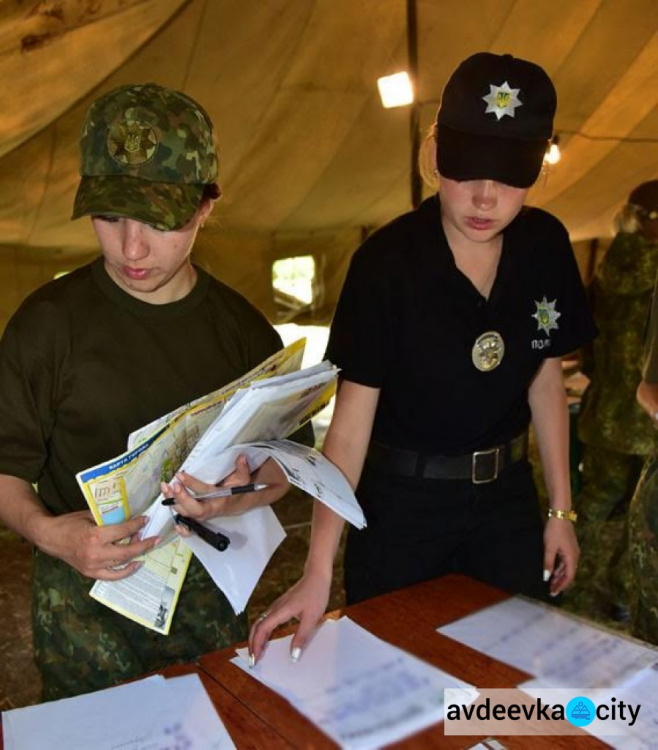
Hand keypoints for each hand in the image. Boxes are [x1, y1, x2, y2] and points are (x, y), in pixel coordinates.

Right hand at [36, 510, 159, 580]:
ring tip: (146, 546)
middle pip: (127, 551)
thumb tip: (129, 516)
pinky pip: (112, 575)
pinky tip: (136, 563)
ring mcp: (93, 566)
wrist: (50, 537)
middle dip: (144, 544)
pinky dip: (125, 571)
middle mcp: (96, 553)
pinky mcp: (90, 572)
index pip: (123, 531)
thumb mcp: (90, 516)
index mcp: (96, 536)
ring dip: (136, 555)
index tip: (145, 519)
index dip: (136, 525)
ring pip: (122, 563)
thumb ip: (109, 519)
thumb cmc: (70, 523)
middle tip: (156, 538)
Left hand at [161, 455, 259, 528]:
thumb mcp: (243, 480)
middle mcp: (209, 511)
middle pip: (193, 510)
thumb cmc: (238, 490)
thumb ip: (242, 469)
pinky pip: (187, 527)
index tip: (180, 474)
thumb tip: (241, 457)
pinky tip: (170, 514)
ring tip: (165, 486)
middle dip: (181, 498)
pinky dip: (179, 525)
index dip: (192, 484)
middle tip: (172, 484)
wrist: (239, 503)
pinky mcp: (196, 517)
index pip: (204, 493)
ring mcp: (201, 516)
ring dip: (173, 501)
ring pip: (185, 513)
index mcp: (220, 501)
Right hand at [248, 570, 331, 664]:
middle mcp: (275, 608)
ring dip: (257, 638)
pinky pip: (267, 620)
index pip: (262, 629)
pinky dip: (263, 632)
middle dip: (252, 643)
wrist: (316, 576)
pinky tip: (268, 639)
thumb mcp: (312, 618)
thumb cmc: (315, 595)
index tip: (255, 659)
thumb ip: (302, 637)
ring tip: (258, 652)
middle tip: (253, 659)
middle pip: (257, 626)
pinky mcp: (281, 606)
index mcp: (281, 611)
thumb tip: (293, 656)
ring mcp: (277, 606)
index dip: (256, 645)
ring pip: (260, 623)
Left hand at [543, 518, 578, 595]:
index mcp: (572, 558)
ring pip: (567, 568)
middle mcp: (575, 556)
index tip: (554, 592)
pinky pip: (566, 562)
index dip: (562, 585)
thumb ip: (548, 563)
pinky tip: (553, 571)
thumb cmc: (554, 531)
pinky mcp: (569, 547)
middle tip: (551, 590)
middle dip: (560, 583)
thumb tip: (546, 577)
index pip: (569, 576)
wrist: (560, 515)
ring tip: (551, 583)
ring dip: (559, 576)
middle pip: (569, 574)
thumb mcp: (549, 548)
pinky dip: (560, 568)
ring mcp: (573, 551)